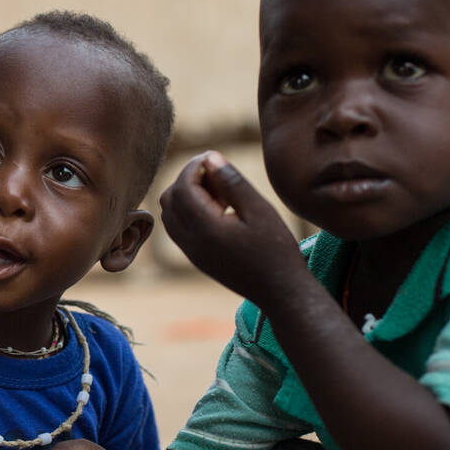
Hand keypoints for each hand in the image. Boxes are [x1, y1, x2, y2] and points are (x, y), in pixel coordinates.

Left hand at [159, 151, 307, 307]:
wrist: (280, 292)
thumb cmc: (275, 250)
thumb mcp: (259, 210)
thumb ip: (232, 182)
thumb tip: (210, 157)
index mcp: (205, 229)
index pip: (182, 188)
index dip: (193, 167)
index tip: (213, 158)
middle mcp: (191, 242)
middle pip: (169, 199)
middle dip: (187, 179)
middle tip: (217, 175)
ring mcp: (191, 253)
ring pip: (171, 214)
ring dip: (187, 195)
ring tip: (221, 193)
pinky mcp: (197, 258)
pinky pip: (179, 228)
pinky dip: (190, 211)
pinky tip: (219, 210)